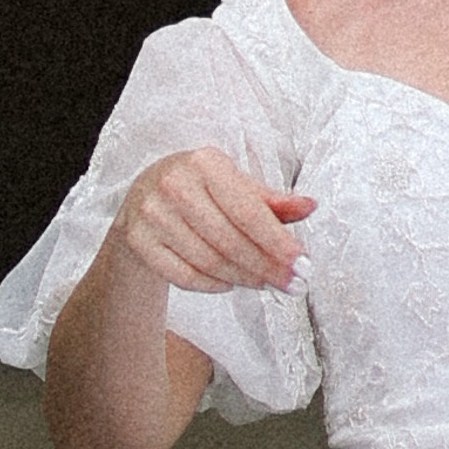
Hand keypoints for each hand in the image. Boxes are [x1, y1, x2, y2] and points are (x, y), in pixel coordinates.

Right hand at [115, 146, 314, 303]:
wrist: (143, 196)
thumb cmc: (200, 188)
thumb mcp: (236, 185)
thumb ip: (272, 200)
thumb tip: (310, 206)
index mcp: (205, 162)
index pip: (249, 212)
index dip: (279, 243)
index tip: (305, 266)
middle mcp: (174, 184)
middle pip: (230, 241)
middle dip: (267, 268)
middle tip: (295, 285)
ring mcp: (152, 213)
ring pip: (209, 262)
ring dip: (244, 278)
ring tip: (266, 284)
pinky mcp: (138, 240)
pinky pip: (184, 276)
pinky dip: (213, 285)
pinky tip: (231, 283)